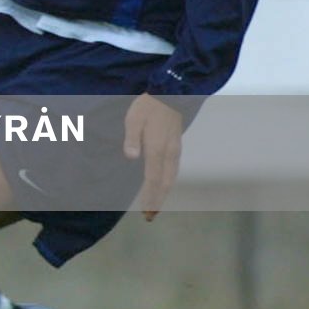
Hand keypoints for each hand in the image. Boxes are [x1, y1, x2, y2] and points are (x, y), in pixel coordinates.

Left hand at [122, 94, 183, 220]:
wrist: (170, 93)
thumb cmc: (147, 106)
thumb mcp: (134, 119)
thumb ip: (132, 138)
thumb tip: (131, 157)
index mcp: (157, 148)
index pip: (153, 178)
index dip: (150, 196)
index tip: (146, 210)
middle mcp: (169, 153)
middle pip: (165, 183)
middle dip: (158, 200)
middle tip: (151, 215)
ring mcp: (175, 150)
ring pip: (172, 177)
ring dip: (164, 192)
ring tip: (156, 204)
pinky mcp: (177, 145)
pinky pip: (174, 169)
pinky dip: (168, 182)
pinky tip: (163, 184)